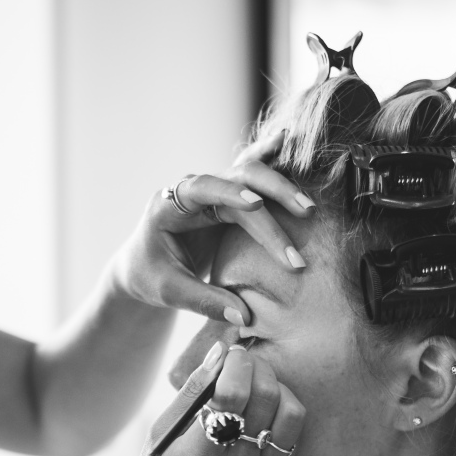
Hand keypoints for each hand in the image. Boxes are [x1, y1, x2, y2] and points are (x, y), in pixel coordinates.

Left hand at [106, 138, 314, 326]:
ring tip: (310, 209)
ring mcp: (214, 190)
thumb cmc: (150, 276)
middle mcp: (193, 189)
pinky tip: (288, 139)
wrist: (145, 265)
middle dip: (273, 194)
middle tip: (305, 215)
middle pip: (238, 178)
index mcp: (170, 205)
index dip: (230, 193)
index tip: (257, 205)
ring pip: (252, 175)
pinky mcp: (228, 198)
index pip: (203, 189)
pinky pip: (252, 174)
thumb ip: (204, 301)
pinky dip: (271, 159)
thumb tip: (244, 317)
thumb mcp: (169, 292)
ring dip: (282, 189)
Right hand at [122, 342, 305, 455]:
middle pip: (265, 396)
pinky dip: (282, 411)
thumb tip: (220, 350)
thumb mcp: (162, 434)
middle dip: (257, 366)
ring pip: (290, 412)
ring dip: (276, 387)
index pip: (232, 393)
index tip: (228, 353)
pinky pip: (293, 434)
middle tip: (242, 361)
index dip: (234, 363)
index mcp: (201, 454)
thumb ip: (192, 391)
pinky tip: (262, 410)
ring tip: (255, 384)